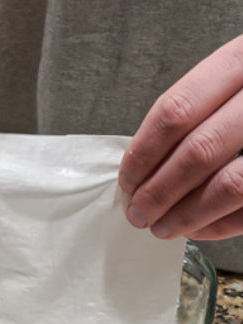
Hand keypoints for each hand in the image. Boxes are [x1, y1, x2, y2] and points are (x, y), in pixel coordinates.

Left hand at [119, 35, 242, 240]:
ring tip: (161, 227)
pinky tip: (197, 228)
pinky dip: (219, 225)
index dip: (143, 154)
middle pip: (198, 151)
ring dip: (186, 215)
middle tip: (137, 213)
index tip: (127, 180)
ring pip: (229, 185)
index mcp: (242, 60)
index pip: (176, 112)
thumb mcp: (229, 82)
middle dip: (158, 192)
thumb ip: (191, 117)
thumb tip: (142, 171)